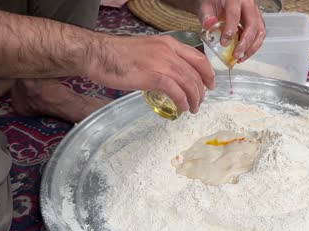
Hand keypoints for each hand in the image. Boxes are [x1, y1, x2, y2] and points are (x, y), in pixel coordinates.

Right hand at [86, 34, 214, 113]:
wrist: (99, 55)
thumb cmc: (118, 55)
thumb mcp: (148, 50)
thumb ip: (162, 60)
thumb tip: (171, 76)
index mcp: (169, 43)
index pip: (198, 58)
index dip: (208, 73)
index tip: (209, 85)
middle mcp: (169, 51)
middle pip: (196, 73)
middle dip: (202, 90)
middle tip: (200, 102)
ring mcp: (162, 63)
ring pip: (189, 83)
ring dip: (194, 99)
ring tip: (192, 109)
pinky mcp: (153, 76)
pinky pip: (176, 91)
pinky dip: (182, 101)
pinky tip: (182, 108)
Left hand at [199, 0, 265, 62]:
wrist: (218, 3)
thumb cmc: (213, 4)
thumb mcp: (206, 7)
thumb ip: (206, 16)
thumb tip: (209, 24)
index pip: (235, 15)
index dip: (230, 30)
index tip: (224, 43)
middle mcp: (248, 5)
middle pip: (252, 25)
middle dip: (245, 43)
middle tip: (235, 55)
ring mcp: (255, 13)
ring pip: (260, 32)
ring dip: (251, 48)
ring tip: (240, 58)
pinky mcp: (257, 22)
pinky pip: (259, 35)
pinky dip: (252, 47)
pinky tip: (242, 55)